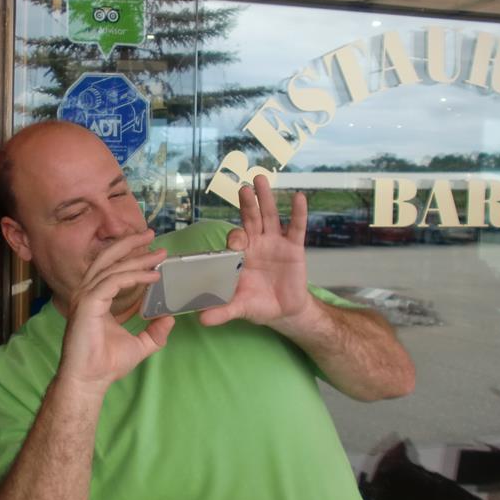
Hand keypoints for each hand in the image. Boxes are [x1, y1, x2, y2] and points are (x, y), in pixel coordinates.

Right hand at [59, 230, 174, 395]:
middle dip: (130, 244)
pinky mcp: (89, 303)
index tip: (153, 252)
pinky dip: (133, 276)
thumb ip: (154, 332)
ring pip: (112, 267)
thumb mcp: (139, 345)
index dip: (131, 257)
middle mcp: (88, 293)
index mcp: (96, 298)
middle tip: (152, 235)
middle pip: (108, 258)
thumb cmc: (106, 364)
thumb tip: (170, 319)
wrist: (90, 380)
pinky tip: (151, 276)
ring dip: (136, 258)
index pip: (112, 268)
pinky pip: (113, 282)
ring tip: (158, 254)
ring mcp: (86, 296)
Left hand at [200, 175, 309, 327]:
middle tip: (243, 186)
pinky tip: (298, 197)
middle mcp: (256, 244)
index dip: (235, 238)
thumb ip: (222, 311)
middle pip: (250, 219)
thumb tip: (201, 320)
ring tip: (261, 179)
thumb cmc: (257, 305)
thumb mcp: (239, 308)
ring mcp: (275, 243)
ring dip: (266, 199)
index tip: (237, 241)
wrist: (284, 311)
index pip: (235, 239)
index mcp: (240, 256)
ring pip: (269, 217)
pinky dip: (297, 213)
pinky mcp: (294, 248)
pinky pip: (296, 227)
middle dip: (247, 203)